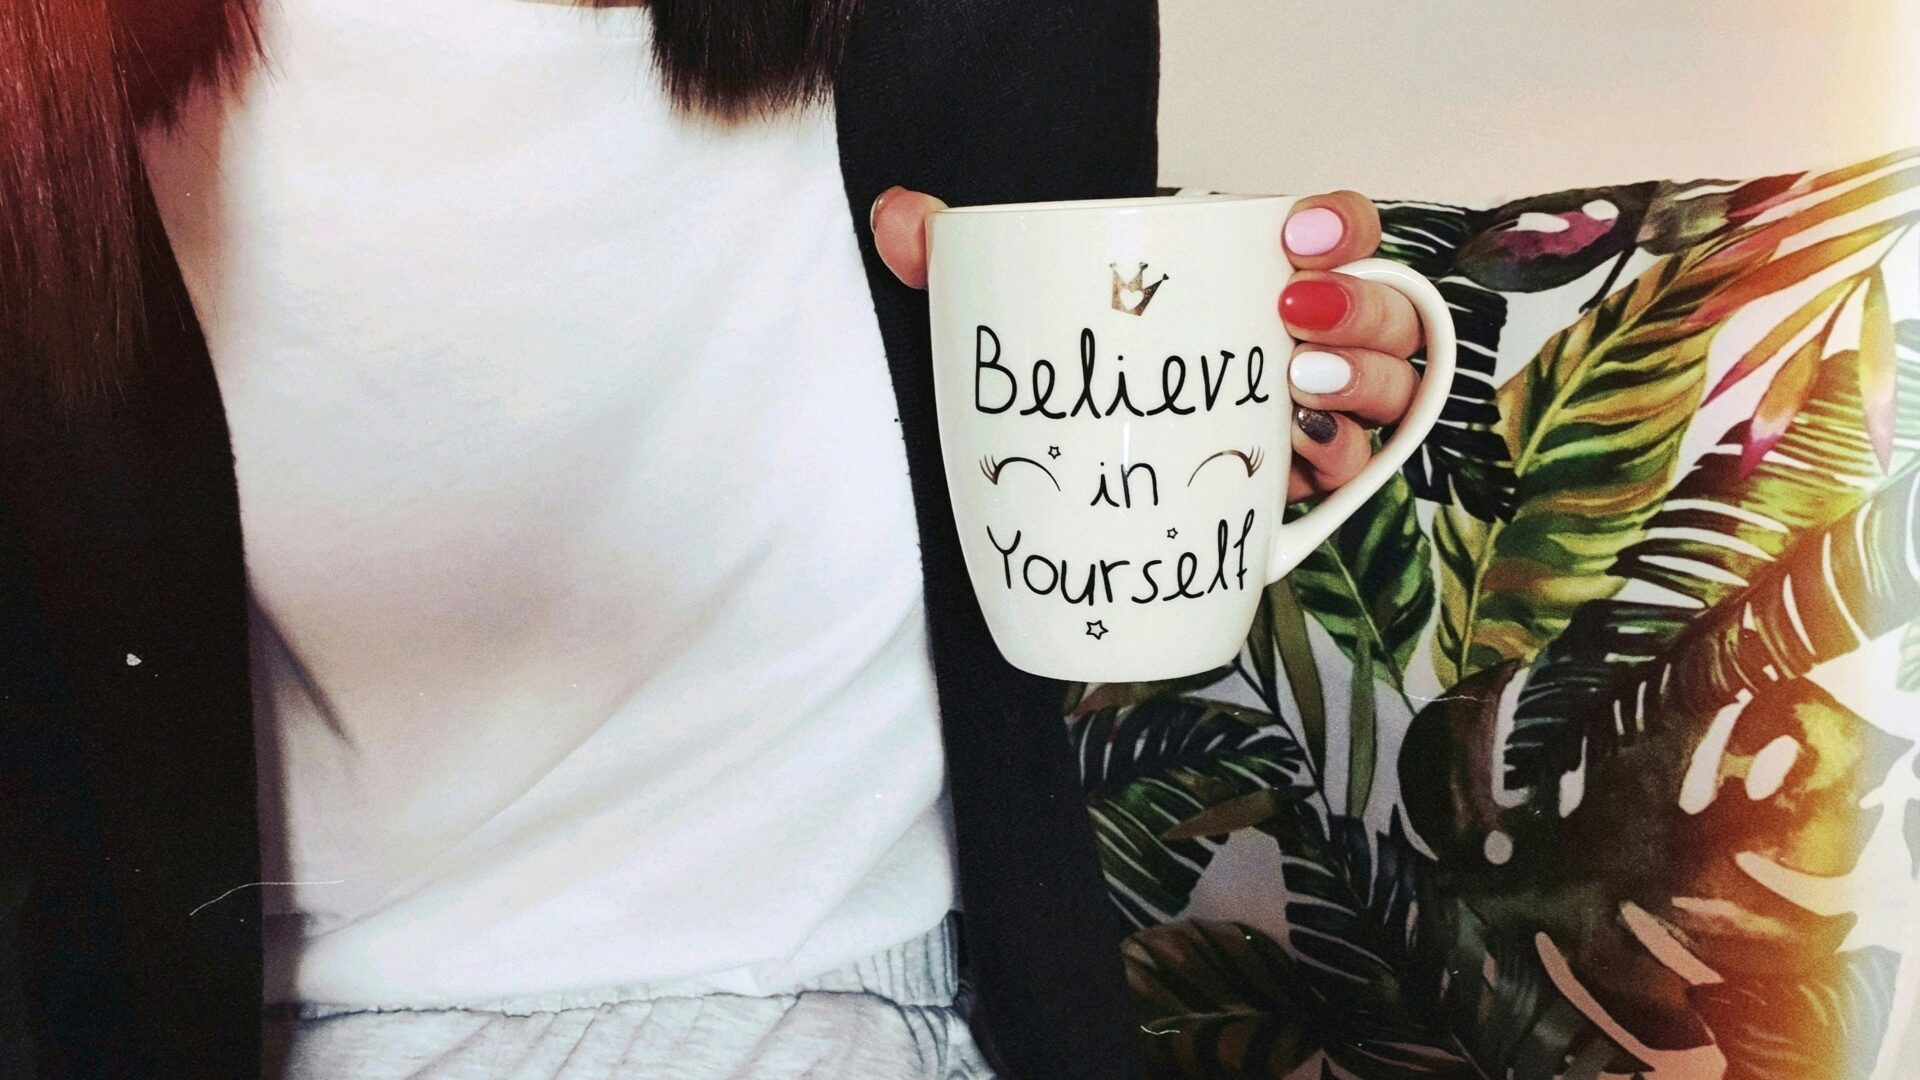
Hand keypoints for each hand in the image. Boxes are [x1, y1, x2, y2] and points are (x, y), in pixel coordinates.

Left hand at [871, 188, 1420, 502]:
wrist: (1066, 491)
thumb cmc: (1064, 384)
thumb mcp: (1010, 323)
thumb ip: (956, 268)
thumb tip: (899, 218)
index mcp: (1239, 281)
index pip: (1328, 230)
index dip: (1337, 224)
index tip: (1292, 236)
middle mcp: (1293, 342)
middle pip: (1379, 309)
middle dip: (1357, 312)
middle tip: (1295, 325)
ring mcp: (1307, 418)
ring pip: (1390, 389)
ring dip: (1364, 387)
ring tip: (1300, 396)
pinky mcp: (1297, 490)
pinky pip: (1361, 474)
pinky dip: (1349, 466)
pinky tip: (1301, 468)